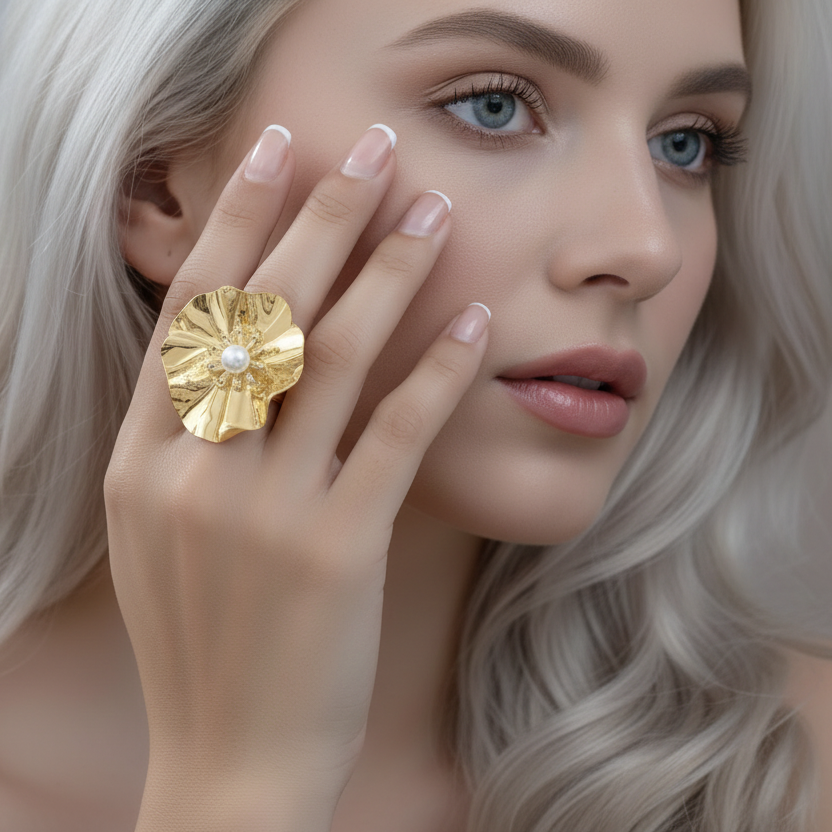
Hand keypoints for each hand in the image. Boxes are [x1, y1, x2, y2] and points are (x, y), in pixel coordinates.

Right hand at [104, 124, 488, 828]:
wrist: (229, 759)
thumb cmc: (202, 638)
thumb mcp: (161, 529)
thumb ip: (188, 438)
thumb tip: (240, 348)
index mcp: (142, 459)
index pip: (192, 309)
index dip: (236, 221)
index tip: (273, 152)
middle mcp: (195, 470)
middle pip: (265, 311)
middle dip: (320, 216)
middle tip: (369, 148)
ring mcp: (266, 511)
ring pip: (335, 357)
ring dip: (390, 272)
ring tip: (434, 210)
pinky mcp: (338, 549)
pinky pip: (395, 435)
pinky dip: (436, 369)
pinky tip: (473, 317)